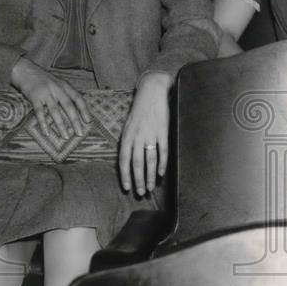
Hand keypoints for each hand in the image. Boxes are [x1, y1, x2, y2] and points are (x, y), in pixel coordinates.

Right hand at [10, 57, 89, 139]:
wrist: (25, 70)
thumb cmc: (43, 79)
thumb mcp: (58, 82)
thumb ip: (65, 93)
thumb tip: (75, 109)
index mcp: (65, 86)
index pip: (78, 98)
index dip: (84, 110)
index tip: (88, 121)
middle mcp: (57, 89)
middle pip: (69, 106)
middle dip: (75, 121)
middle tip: (80, 133)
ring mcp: (46, 93)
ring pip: (55, 111)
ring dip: (61, 125)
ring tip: (65, 136)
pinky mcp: (34, 97)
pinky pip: (40, 112)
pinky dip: (44, 123)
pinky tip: (47, 133)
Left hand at [119, 72, 171, 195]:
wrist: (152, 92)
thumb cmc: (140, 109)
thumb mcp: (128, 124)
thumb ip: (128, 140)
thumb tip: (127, 158)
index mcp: (126, 136)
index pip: (123, 160)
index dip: (125, 175)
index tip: (127, 188)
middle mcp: (137, 137)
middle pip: (137, 164)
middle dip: (138, 180)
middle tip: (140, 193)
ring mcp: (150, 134)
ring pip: (150, 160)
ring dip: (150, 176)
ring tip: (150, 187)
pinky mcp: (163, 131)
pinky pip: (162, 151)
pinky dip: (162, 163)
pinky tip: (161, 174)